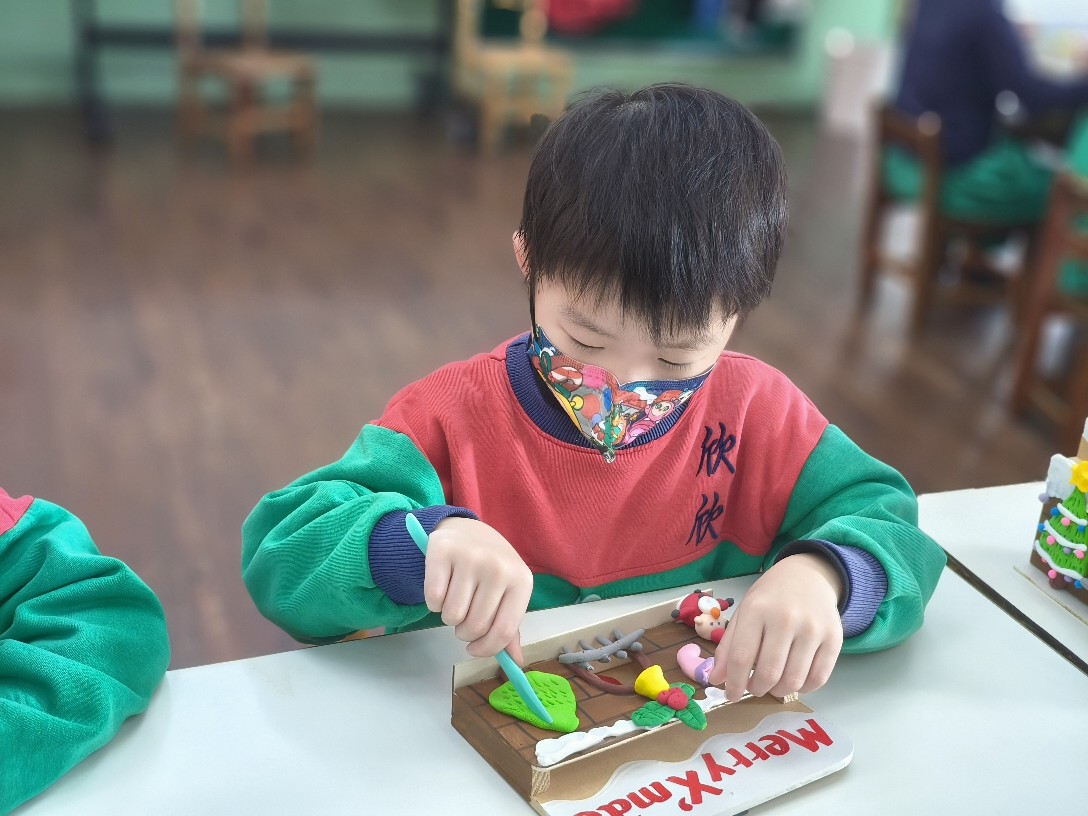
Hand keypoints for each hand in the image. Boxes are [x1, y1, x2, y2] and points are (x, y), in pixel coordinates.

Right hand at [423, 517, 533, 659]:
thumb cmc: (491, 568)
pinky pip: (433, 599)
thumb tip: (516, 661)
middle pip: (475, 626)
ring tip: (454, 602)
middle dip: (464, 632)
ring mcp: (471, 558)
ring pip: (451, 616)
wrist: (468, 530)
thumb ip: (510, 627)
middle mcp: (498, 568)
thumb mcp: (508, 592)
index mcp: (521, 581)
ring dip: (448, 618)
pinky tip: (441, 589)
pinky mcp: (443, 551)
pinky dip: (433, 603)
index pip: (504, 631)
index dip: (486, 649)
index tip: (473, 650)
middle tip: (463, 619)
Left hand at [708, 553, 843, 700]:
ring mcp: (813, 629)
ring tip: (772, 684)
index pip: (741, 657)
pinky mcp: (834, 638)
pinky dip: (803, 689)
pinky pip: (818, 678)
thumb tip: (717, 680)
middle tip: (754, 688)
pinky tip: (794, 681)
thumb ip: (729, 647)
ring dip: (778, 691)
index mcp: (757, 609)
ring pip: (794, 680)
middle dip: (756, 689)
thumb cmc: (770, 597)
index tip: (730, 696)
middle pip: (769, 672)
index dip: (734, 683)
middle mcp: (786, 618)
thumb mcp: (744, 613)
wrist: (808, 576)